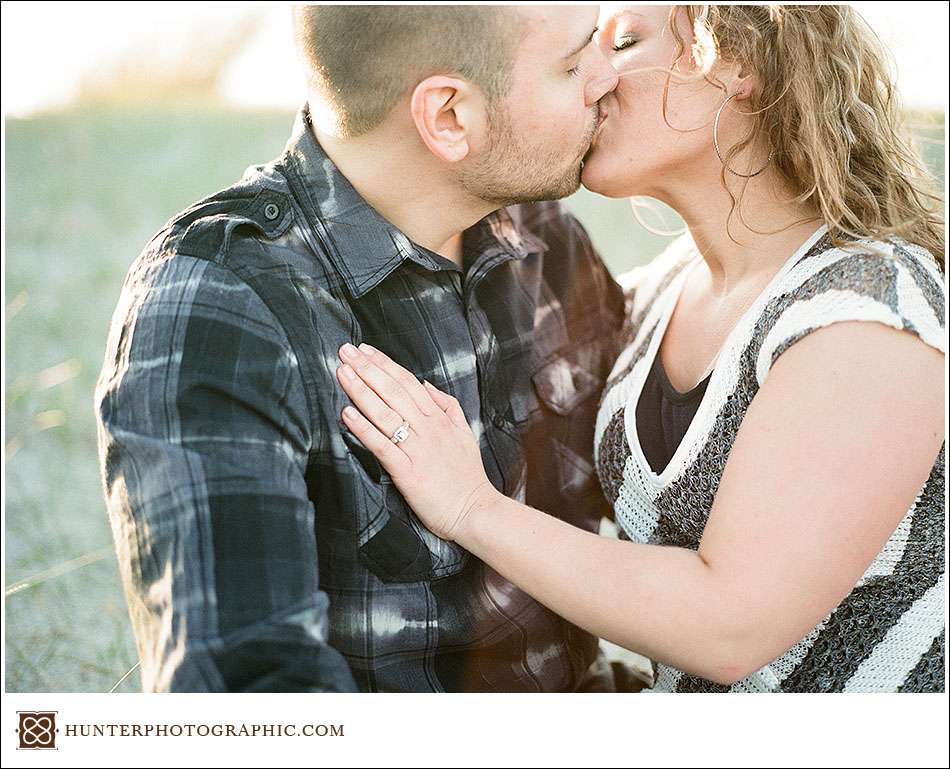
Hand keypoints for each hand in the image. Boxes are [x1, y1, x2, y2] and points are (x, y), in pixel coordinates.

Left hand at [336, 342, 501, 541]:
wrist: (475, 511)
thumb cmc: (467, 476)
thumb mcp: (464, 432)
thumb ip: (447, 405)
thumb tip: (425, 384)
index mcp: (439, 418)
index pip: (408, 383)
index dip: (385, 364)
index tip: (364, 350)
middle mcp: (427, 429)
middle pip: (393, 391)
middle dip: (367, 369)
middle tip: (345, 351)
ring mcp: (417, 450)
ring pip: (385, 414)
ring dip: (361, 391)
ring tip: (342, 373)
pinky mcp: (408, 473)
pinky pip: (382, 446)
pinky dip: (364, 429)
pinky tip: (347, 414)